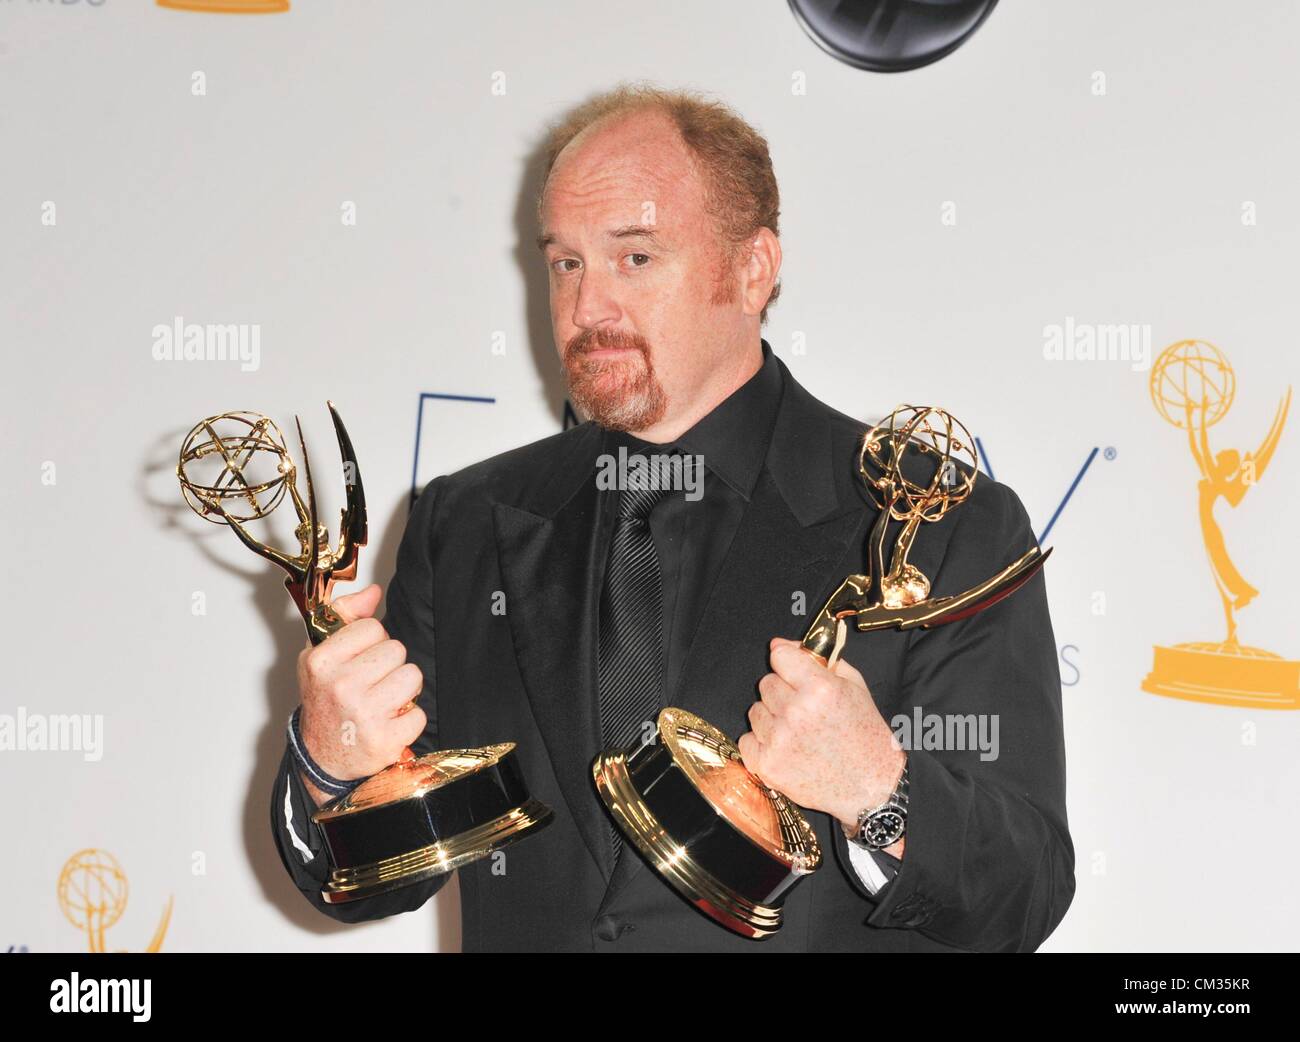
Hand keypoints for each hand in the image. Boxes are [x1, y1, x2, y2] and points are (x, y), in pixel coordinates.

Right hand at [297, 583, 425, 780]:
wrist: (323, 757)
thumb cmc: (325, 701)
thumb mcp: (321, 656)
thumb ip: (345, 616)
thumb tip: (373, 592)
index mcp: (322, 662)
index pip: (373, 627)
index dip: (372, 643)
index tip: (359, 660)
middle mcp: (341, 686)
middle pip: (397, 650)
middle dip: (389, 666)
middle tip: (372, 684)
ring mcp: (364, 714)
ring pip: (413, 677)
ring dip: (403, 691)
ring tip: (383, 702)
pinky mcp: (385, 740)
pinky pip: (419, 713)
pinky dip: (409, 720)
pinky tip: (389, 724)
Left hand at [737, 636, 904, 833]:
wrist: (870, 786)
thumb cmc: (865, 737)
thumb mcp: (854, 687)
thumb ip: (821, 661)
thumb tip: (784, 645)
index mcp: (819, 688)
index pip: (779, 655)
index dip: (786, 660)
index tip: (790, 668)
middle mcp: (796, 712)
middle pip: (766, 683)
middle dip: (783, 692)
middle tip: (804, 710)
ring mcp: (778, 740)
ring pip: (755, 710)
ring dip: (772, 718)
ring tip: (798, 733)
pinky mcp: (767, 765)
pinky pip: (747, 739)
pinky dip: (762, 744)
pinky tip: (786, 749)